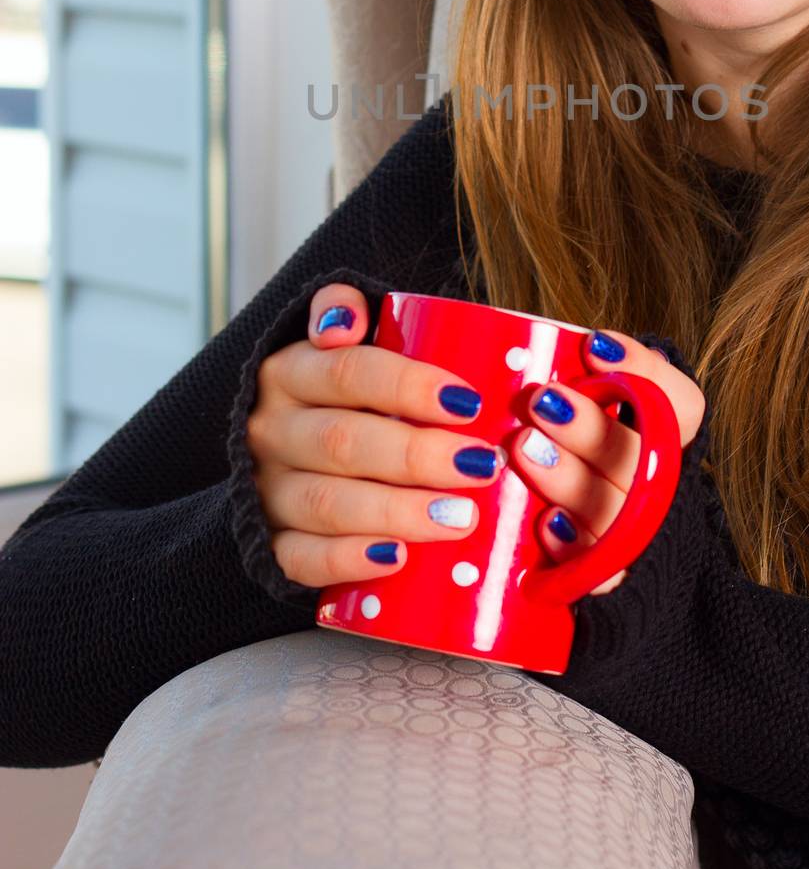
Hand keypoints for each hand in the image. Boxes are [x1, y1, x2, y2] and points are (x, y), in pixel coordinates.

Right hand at [246, 283, 507, 587]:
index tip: (470, 401)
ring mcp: (267, 489)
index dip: (409, 386)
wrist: (284, 452)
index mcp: (290, 371)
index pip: (348, 372)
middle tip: (481, 466)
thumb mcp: (344, 340)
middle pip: (344, 441)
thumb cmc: (345, 392)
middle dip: (418, 456)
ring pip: (326, 504)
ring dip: (397, 512)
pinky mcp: (268, 542)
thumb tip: (346, 318)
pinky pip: (300, 558)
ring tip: (460, 517)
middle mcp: (271, 429)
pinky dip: (348, 560)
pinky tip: (397, 558)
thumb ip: (347, 308)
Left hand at [508, 328, 706, 595]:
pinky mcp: (616, 584)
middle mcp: (662, 489)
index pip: (682, 405)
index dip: (644, 372)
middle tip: (541, 401)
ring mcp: (642, 540)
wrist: (621, 575)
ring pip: (620, 511)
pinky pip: (604, 573)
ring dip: (572, 478)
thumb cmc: (581, 471)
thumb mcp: (591, 424)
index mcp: (667, 444)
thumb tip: (562, 352)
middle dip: (590, 426)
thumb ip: (584, 390)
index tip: (593, 346)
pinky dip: (576, 549)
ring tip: (525, 449)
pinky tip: (547, 526)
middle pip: (642, 457)